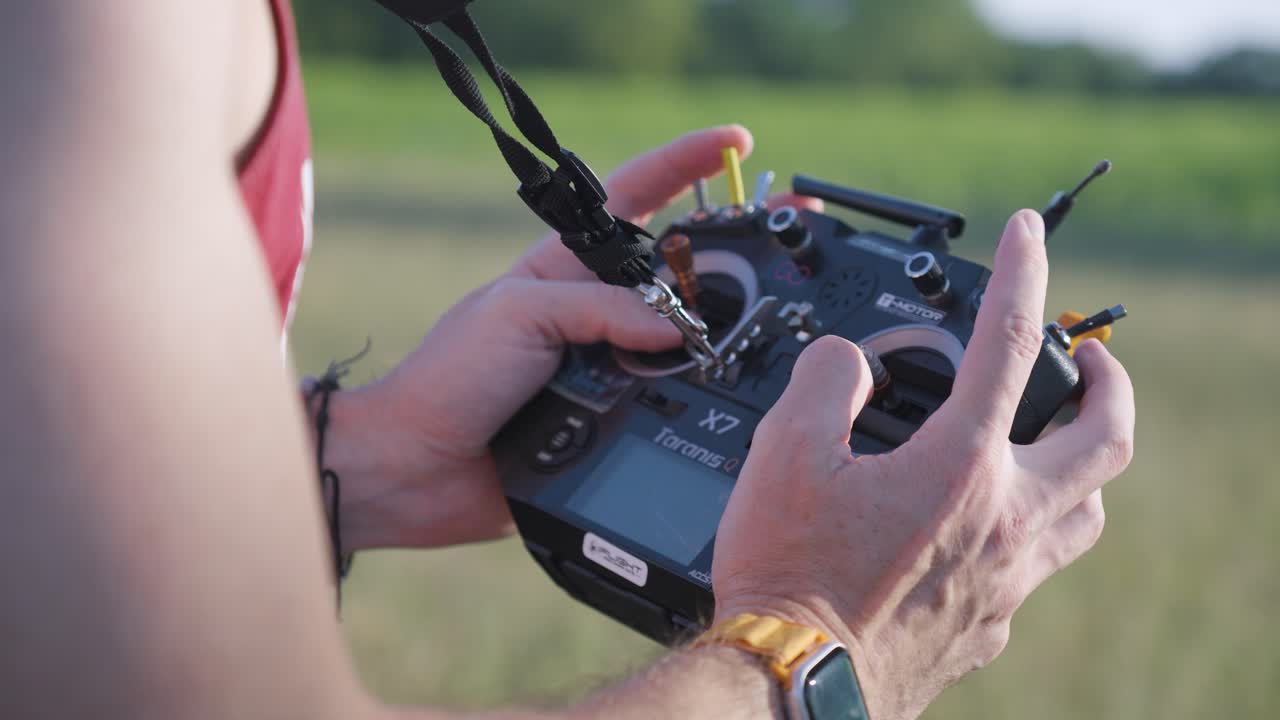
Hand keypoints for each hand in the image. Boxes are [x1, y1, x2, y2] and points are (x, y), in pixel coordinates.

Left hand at [324, 125, 820, 550]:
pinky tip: (735, 392)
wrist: (417, 469)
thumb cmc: (451, 377)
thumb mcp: (520, 314)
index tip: (736, 142)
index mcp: (564, 267)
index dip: (684, 163)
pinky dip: (698, 398)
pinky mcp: (612, 420)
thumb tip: (679, 327)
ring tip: (772, 315)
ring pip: (682, 340)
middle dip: (734, 249)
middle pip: (676, 270)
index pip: (633, 197)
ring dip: (722, 329)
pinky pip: (670, 405)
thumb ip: (599, 309)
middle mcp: (593, 312)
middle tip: (792, 233)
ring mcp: (606, 366)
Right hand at [711, 210, 1134, 719]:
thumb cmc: (789, 578)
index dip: (1023, 273)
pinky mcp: (987, 629)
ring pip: (1087, 511)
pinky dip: (1027, 531)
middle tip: (1091, 355)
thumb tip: (846, 364)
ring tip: (1055, 440)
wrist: (793, 685)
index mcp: (959, 466)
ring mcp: (1005, 581)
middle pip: (1104, 436)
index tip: (1027, 233)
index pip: (1008, 344)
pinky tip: (987, 531)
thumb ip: (824, 382)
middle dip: (1109, 381)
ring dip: (1085, 461)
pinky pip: (1033, 570)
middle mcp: (1002, 521)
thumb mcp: (782, 454)